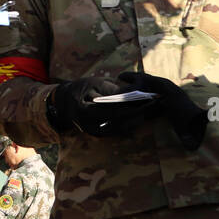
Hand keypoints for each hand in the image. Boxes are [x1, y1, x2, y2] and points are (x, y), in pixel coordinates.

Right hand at [48, 75, 163, 136]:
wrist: (63, 102)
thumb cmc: (79, 88)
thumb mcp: (94, 83)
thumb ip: (112, 89)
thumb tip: (132, 93)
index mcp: (87, 110)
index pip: (115, 110)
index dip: (133, 106)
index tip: (148, 100)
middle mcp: (90, 125)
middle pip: (120, 121)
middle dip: (139, 114)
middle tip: (154, 106)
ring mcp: (94, 132)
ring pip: (120, 129)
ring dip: (136, 121)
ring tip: (152, 111)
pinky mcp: (97, 134)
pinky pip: (116, 131)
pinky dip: (129, 125)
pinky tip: (140, 118)